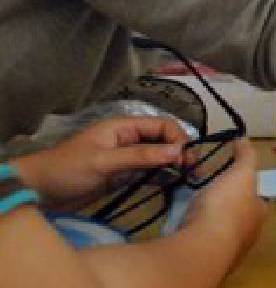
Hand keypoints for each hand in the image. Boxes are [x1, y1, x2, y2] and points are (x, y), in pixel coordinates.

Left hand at [11, 116, 186, 211]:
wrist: (39, 191)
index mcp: (124, 127)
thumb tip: (179, 151)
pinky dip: (162, 178)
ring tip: (191, 178)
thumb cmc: (68, 169)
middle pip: (163, 141)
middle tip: (195, 170)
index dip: (178, 139)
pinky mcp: (122, 177)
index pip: (161, 126)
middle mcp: (128, 140)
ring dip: (175, 166)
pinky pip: (148, 174)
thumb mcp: (105, 161)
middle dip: (181, 152)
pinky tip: (174, 185)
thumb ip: (141, 156)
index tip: (187, 158)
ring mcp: (126, 159)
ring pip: (158, 158)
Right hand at [183, 138, 264, 267]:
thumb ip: (245, 156)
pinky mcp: (203, 256)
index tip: (233, 174)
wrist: (202, 246)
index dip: (248, 184)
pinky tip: (184, 217)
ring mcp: (226, 247)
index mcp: (259, 214)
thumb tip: (245, 139)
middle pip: (238, 212)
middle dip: (226, 199)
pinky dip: (193, 226)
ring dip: (208, 213)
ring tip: (193, 198)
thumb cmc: (228, 206)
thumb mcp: (241, 173)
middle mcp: (246, 234)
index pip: (259, 197)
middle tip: (209, 185)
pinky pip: (200, 236)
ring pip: (218, 225)